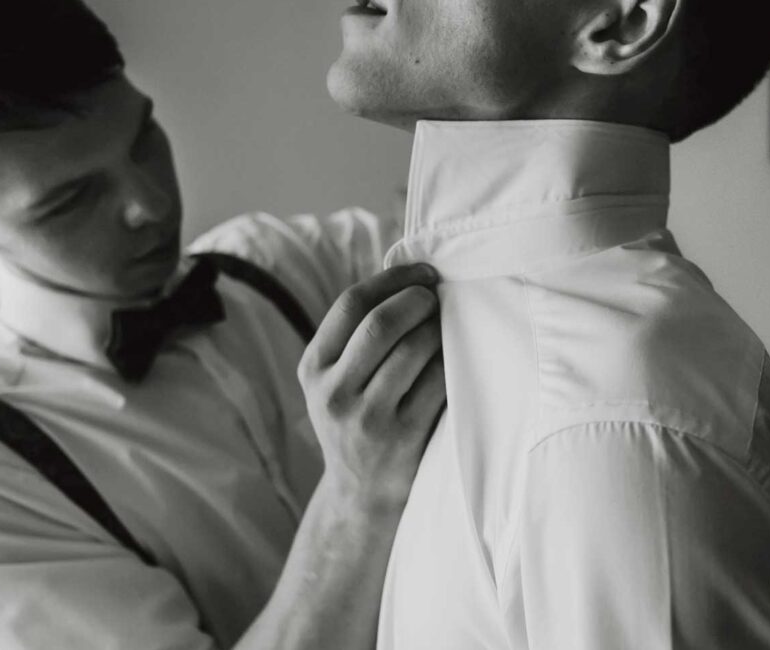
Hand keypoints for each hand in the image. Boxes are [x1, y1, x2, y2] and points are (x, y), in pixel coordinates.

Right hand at [298, 263, 444, 514]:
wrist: (361, 497)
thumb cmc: (359, 421)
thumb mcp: (336, 382)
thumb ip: (356, 338)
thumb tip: (409, 276)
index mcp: (313, 368)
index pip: (350, 304)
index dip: (392, 279)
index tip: (423, 272)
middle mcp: (333, 393)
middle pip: (381, 323)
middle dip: (418, 301)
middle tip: (438, 299)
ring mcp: (367, 419)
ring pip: (414, 350)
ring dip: (439, 330)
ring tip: (448, 328)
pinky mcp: (403, 438)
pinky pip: (438, 383)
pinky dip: (451, 364)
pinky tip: (457, 360)